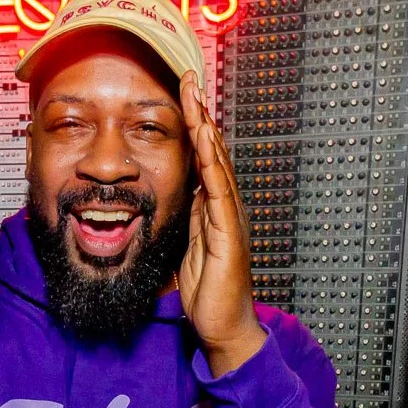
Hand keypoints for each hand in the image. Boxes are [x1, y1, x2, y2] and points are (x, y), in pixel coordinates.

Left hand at [178, 73, 263, 375]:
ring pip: (218, 163)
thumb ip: (187, 220)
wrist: (223, 329)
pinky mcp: (229, 235)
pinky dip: (214, 164)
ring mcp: (231, 219)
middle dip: (200, 114)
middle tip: (189, 78)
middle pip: (213, 151)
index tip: (181, 94)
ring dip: (206, 128)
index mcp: (215, 209)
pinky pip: (220, 192)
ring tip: (195, 97)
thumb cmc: (207, 294)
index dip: (194, 125)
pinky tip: (206, 140)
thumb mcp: (188, 248)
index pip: (203, 158)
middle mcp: (227, 207)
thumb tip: (177, 197)